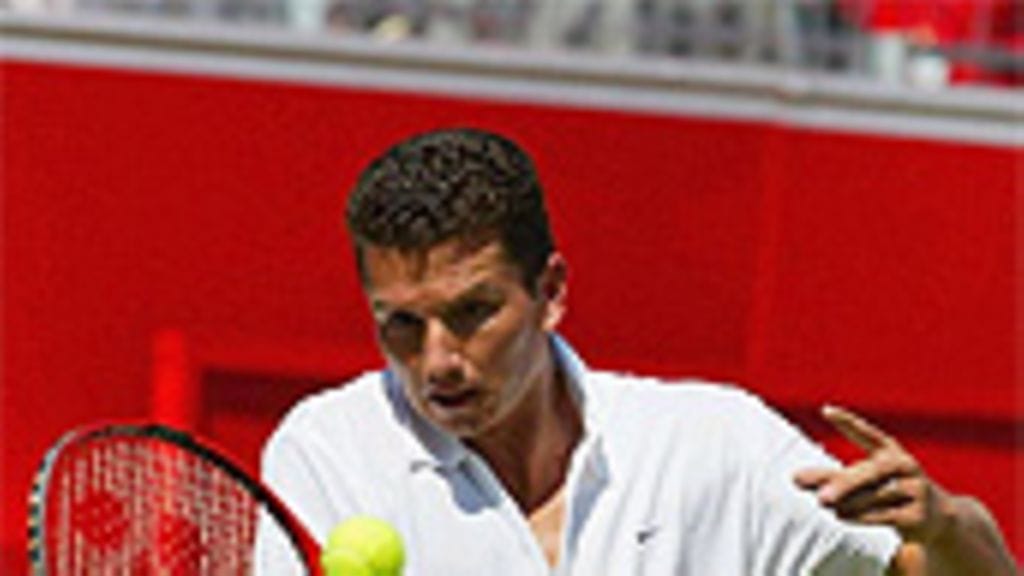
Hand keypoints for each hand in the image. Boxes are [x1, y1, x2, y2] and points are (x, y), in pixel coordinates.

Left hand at [793, 405, 951, 544]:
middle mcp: (905, 466)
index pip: (869, 433)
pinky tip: (840, 515)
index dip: (849, 422)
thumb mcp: (864, 479)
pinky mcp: (917, 516)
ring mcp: (915, 490)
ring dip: (848, 501)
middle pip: (872, 472)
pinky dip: (860, 516)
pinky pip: (885, 515)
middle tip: (818, 494)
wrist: (935, 518)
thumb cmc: (888, 490)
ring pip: (876, 495)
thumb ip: (830, 477)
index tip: (827, 410)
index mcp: (890, 451)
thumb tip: (794, 478)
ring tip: (823, 503)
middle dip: (844, 482)